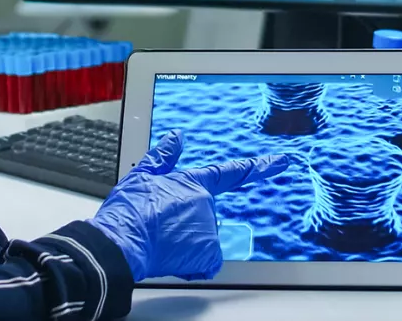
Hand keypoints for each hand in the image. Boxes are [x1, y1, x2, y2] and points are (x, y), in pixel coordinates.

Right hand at [88, 131, 292, 280]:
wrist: (122, 241)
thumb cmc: (129, 211)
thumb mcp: (142, 176)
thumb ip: (164, 156)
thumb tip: (176, 136)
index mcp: (193, 183)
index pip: (230, 173)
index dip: (257, 168)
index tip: (280, 163)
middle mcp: (206, 203)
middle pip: (204, 218)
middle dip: (184, 227)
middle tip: (159, 231)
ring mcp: (209, 227)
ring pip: (202, 241)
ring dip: (185, 246)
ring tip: (160, 244)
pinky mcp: (208, 251)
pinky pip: (205, 262)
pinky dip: (192, 265)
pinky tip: (172, 260)